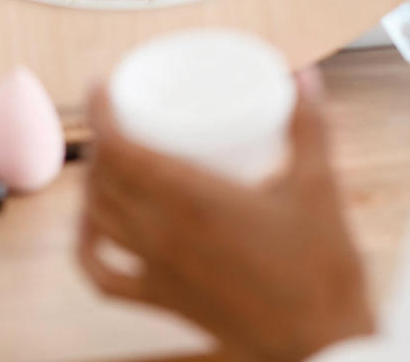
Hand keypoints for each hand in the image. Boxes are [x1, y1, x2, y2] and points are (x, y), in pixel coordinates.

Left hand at [78, 74, 375, 361]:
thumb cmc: (322, 268)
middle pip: (102, 179)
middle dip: (100, 141)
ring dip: (92, 184)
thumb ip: (310, 126)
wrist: (323, 344)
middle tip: (118, 117)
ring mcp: (158, 272)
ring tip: (108, 161)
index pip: (118, 149)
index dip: (99, 113)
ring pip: (97, 219)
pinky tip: (92, 228)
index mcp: (192, 201)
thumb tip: (305, 74)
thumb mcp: (319, 185)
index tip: (100, 87)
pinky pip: (103, 277)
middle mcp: (163, 235)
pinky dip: (86, 249)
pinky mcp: (164, 302)